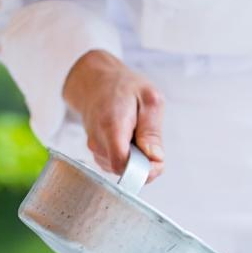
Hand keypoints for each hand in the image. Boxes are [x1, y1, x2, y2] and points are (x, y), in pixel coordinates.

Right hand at [63, 50, 164, 180]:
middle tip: (148, 137)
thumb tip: (155, 158)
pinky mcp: (97, 153)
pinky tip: (128, 137)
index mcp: (111, 125)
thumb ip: (152, 131)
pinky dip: (129, 156)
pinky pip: (119, 165)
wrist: (96, 82)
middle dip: (143, 162)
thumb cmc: (124, 88)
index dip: (143, 170)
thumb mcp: (149, 99)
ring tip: (135, 132)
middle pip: (125, 169)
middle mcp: (98, 141)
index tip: (156, 160)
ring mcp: (95, 149)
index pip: (122, 164)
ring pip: (123, 169)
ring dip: (136, 158)